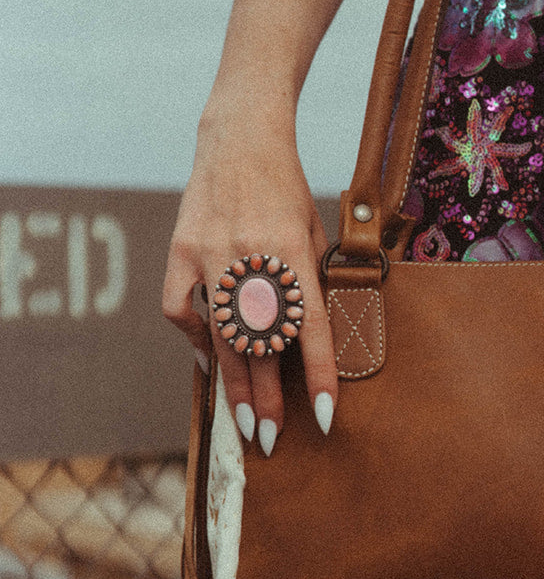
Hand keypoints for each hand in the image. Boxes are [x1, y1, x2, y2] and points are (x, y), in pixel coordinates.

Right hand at [162, 105, 336, 452]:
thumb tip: (304, 346)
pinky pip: (182, 309)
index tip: (327, 418)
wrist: (240, 139)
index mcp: (294, 252)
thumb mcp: (312, 233)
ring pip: (219, 337)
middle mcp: (250, 256)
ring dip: (232, 384)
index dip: (320, 377)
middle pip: (259, 343)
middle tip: (270, 439)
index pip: (311, 329)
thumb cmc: (287, 192)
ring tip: (242, 422)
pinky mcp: (181, 249)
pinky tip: (209, 359)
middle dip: (266, 397)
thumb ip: (309, 285)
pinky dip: (194, 339)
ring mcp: (209, 254)